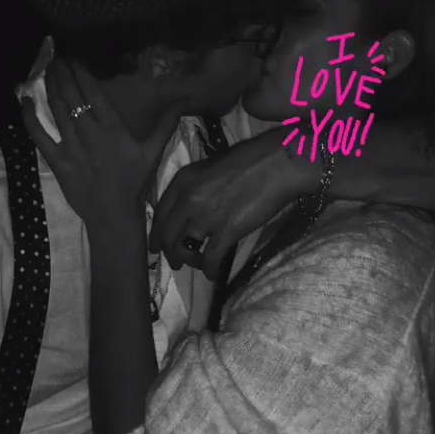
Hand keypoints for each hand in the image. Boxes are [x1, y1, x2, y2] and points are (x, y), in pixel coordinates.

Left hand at [21, 60, 180, 224]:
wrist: (114, 215)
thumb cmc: (135, 184)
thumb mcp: (154, 152)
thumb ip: (166, 124)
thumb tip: (183, 100)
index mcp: (113, 127)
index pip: (93, 91)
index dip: (82, 72)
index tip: (75, 59)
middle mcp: (89, 132)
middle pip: (71, 94)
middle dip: (63, 73)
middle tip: (58, 59)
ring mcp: (71, 145)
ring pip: (56, 108)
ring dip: (49, 86)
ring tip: (47, 70)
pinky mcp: (57, 160)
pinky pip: (38, 135)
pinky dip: (29, 117)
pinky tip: (24, 101)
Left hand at [149, 125, 319, 278]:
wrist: (278, 164)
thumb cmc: (251, 159)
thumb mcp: (213, 167)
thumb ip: (198, 187)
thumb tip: (194, 206)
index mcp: (184, 180)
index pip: (160, 213)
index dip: (156, 234)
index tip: (156, 247)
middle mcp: (189, 199)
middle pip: (169, 235)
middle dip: (171, 253)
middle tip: (176, 263)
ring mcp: (207, 216)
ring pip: (185, 248)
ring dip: (191, 261)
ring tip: (199, 265)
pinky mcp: (227, 231)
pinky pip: (211, 258)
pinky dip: (210, 269)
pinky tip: (213, 274)